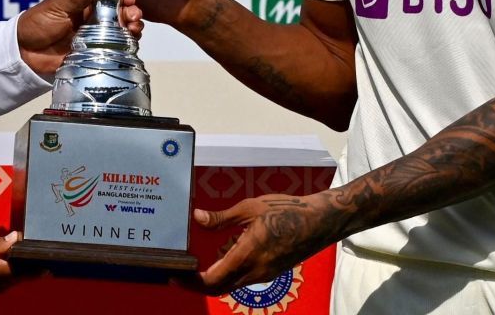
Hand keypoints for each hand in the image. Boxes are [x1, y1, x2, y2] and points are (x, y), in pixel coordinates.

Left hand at [17, 0, 141, 76]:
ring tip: (134, 25)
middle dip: (132, 9)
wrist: (25, 52)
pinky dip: (127, 43)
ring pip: (122, 28)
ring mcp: (96, 34)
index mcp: (85, 1)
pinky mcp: (96, 52)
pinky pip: (116, 47)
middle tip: (134, 12)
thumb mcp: (56, 6)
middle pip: (120, 10)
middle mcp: (94, 16)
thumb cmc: (38, 23)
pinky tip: (132, 39)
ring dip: (133, 25)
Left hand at [188, 195, 338, 293]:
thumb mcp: (250, 208)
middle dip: (196, 284)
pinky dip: (228, 271)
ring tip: (195, 262)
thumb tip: (196, 218)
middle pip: (219, 287)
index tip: (175, 275)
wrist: (319, 222)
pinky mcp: (270, 272)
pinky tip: (222, 252)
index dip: (191, 282)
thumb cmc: (285, 210)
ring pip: (231, 284)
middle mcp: (255, 271)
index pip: (213, 279)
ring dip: (212, 277)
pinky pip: (243, 278)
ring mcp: (264, 274)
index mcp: (247, 255)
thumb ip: (222, 218)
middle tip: (178, 273)